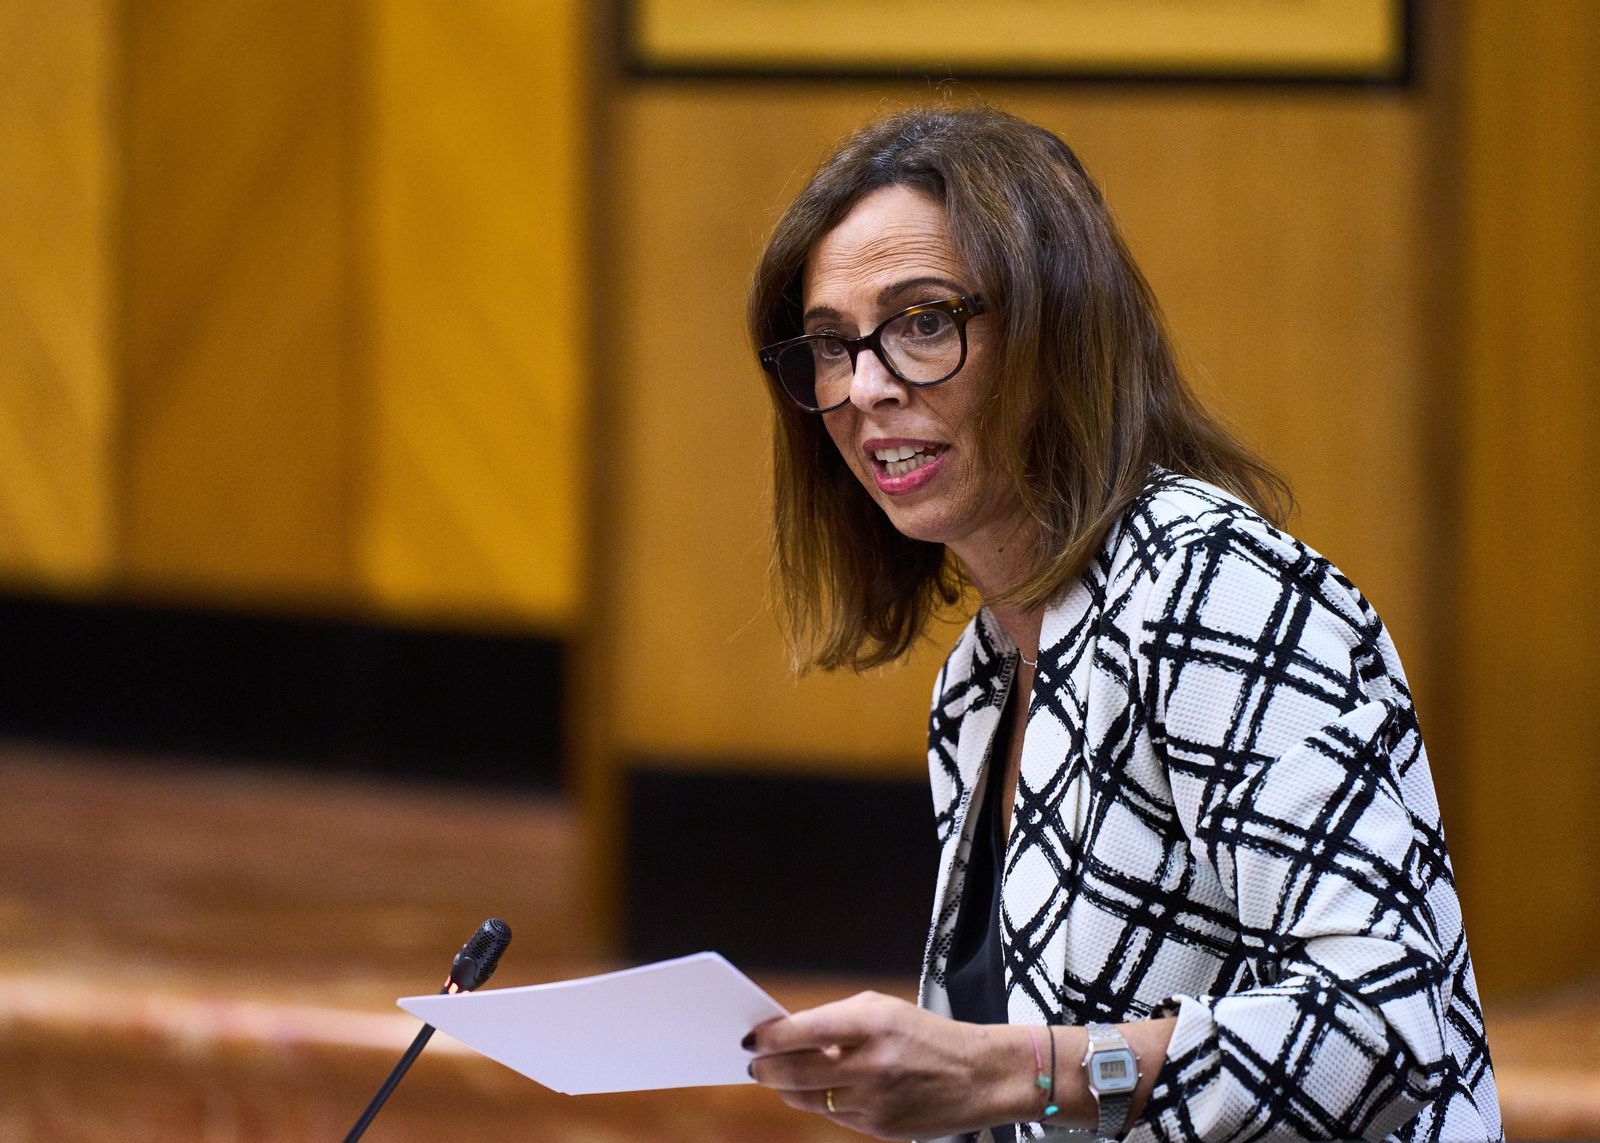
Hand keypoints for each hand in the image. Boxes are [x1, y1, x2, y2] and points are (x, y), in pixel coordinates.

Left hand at [745, 991, 1031, 1139]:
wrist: (979, 1075)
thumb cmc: (925, 1034)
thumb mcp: (882, 1009)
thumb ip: (834, 1020)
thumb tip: (785, 1035)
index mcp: (872, 1024)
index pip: (802, 1032)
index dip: (769, 1037)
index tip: (752, 1038)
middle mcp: (871, 1064)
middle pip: (795, 1072)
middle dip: (766, 1068)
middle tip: (755, 1063)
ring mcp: (875, 1101)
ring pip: (808, 1099)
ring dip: (786, 1088)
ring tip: (778, 1076)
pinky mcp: (879, 1129)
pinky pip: (832, 1117)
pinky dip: (819, 1103)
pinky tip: (817, 1091)